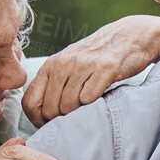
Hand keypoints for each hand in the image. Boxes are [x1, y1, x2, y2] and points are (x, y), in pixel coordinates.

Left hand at [21, 14, 159, 125]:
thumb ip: (53, 85)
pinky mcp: (105, 69)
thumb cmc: (97, 58)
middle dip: (60, 120)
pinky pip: (89, 98)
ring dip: (78, 113)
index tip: (50, 123)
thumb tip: (41, 115)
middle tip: (72, 119)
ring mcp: (84, 65)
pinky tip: (99, 96)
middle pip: (49, 108)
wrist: (130, 36)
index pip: (30, 101)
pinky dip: (93, 103)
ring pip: (68, 105)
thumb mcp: (69, 65)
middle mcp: (63, 64)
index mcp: (51, 65)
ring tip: (87, 106)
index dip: (37, 119)